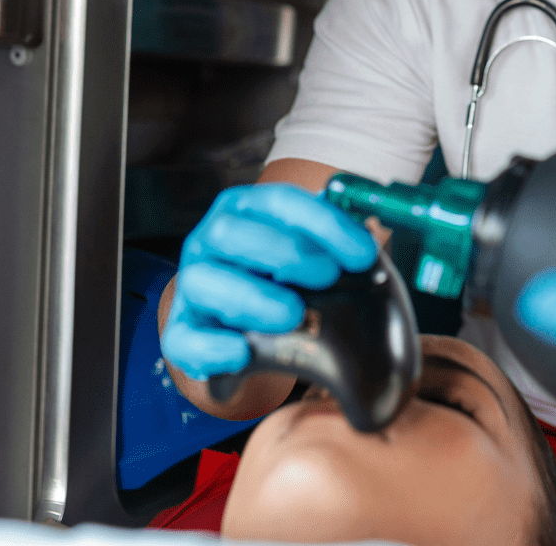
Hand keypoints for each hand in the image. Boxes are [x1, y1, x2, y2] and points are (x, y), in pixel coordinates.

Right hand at [161, 184, 377, 380]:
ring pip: (203, 282)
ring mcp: (193, 287)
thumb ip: (337, 250)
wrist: (251, 340)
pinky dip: (212, 347)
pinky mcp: (182, 333)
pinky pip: (184, 339)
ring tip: (294, 315)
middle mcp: (211, 242)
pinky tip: (243, 353)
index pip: (279, 202)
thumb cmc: (287, 287)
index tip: (364, 253)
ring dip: (251, 296)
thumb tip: (372, 250)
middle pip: (231, 232)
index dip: (324, 224)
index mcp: (245, 212)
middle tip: (328, 276)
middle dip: (284, 251)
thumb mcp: (312, 262)